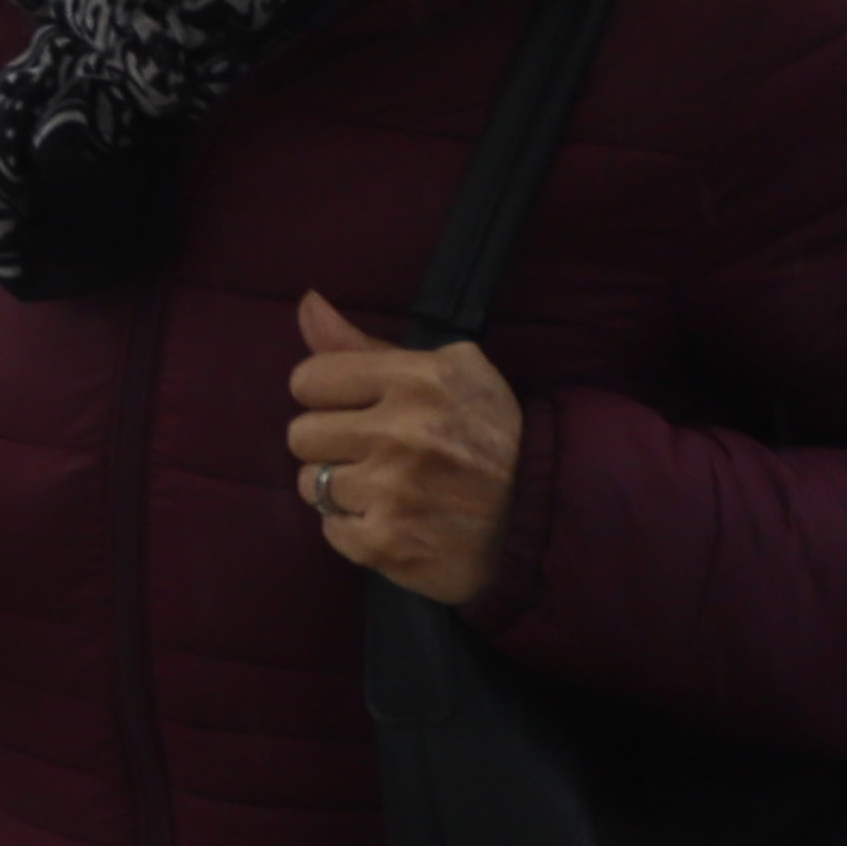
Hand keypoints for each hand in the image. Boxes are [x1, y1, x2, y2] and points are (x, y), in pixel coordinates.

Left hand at [292, 295, 525, 609]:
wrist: (545, 515)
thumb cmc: (490, 435)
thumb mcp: (447, 372)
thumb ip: (366, 345)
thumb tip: (307, 303)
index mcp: (419, 380)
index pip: (308, 379)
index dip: (329, 396)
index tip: (361, 409)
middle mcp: (403, 433)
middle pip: (301, 434)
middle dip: (333, 444)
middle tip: (380, 453)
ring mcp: (393, 492)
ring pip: (310, 483)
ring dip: (342, 488)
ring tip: (390, 487)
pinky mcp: (387, 543)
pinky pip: (329, 528)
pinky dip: (355, 528)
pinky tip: (395, 519)